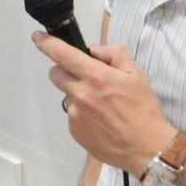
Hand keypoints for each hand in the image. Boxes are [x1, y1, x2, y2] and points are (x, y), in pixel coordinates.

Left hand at [32, 31, 173, 175]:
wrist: (147, 148)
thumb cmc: (144, 109)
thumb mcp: (136, 73)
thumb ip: (114, 54)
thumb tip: (94, 50)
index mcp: (96, 77)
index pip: (62, 54)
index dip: (46, 43)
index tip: (38, 37)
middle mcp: (81, 95)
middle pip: (55, 74)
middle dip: (66, 70)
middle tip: (85, 77)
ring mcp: (76, 115)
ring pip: (67, 96)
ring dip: (77, 95)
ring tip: (102, 105)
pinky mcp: (75, 132)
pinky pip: (73, 116)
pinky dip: (82, 114)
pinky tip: (101, 121)